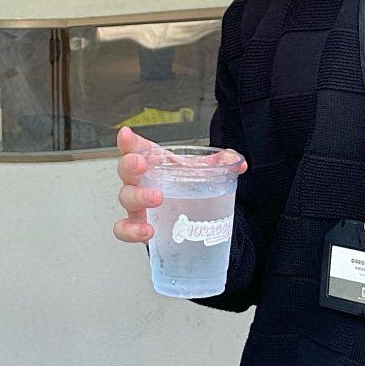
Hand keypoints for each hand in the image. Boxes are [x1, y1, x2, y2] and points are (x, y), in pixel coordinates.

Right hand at [112, 124, 247, 244]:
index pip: (136, 147)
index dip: (128, 140)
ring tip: (156, 198)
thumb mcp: (202, 171)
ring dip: (138, 197)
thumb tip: (239, 163)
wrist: (188, 216)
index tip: (126, 134)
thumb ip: (221, 163)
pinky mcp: (138, 225)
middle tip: (142, 165)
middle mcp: (140, 181)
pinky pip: (124, 229)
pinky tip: (148, 231)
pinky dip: (132, 230)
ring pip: (125, 197)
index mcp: (154, 162)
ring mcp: (136, 204)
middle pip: (126, 169)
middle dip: (130, 165)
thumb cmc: (187, 187)